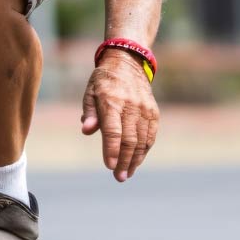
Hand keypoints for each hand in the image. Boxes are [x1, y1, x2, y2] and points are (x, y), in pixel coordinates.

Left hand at [80, 50, 159, 181]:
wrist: (128, 63)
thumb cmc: (104, 81)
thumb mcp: (90, 92)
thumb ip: (89, 112)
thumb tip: (86, 130)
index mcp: (111, 101)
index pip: (113, 130)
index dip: (111, 150)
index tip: (109, 166)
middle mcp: (130, 106)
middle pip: (129, 139)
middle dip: (124, 161)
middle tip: (118, 177)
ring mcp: (144, 109)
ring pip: (142, 140)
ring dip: (135, 159)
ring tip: (127, 174)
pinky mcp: (153, 112)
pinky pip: (150, 135)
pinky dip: (144, 150)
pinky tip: (136, 161)